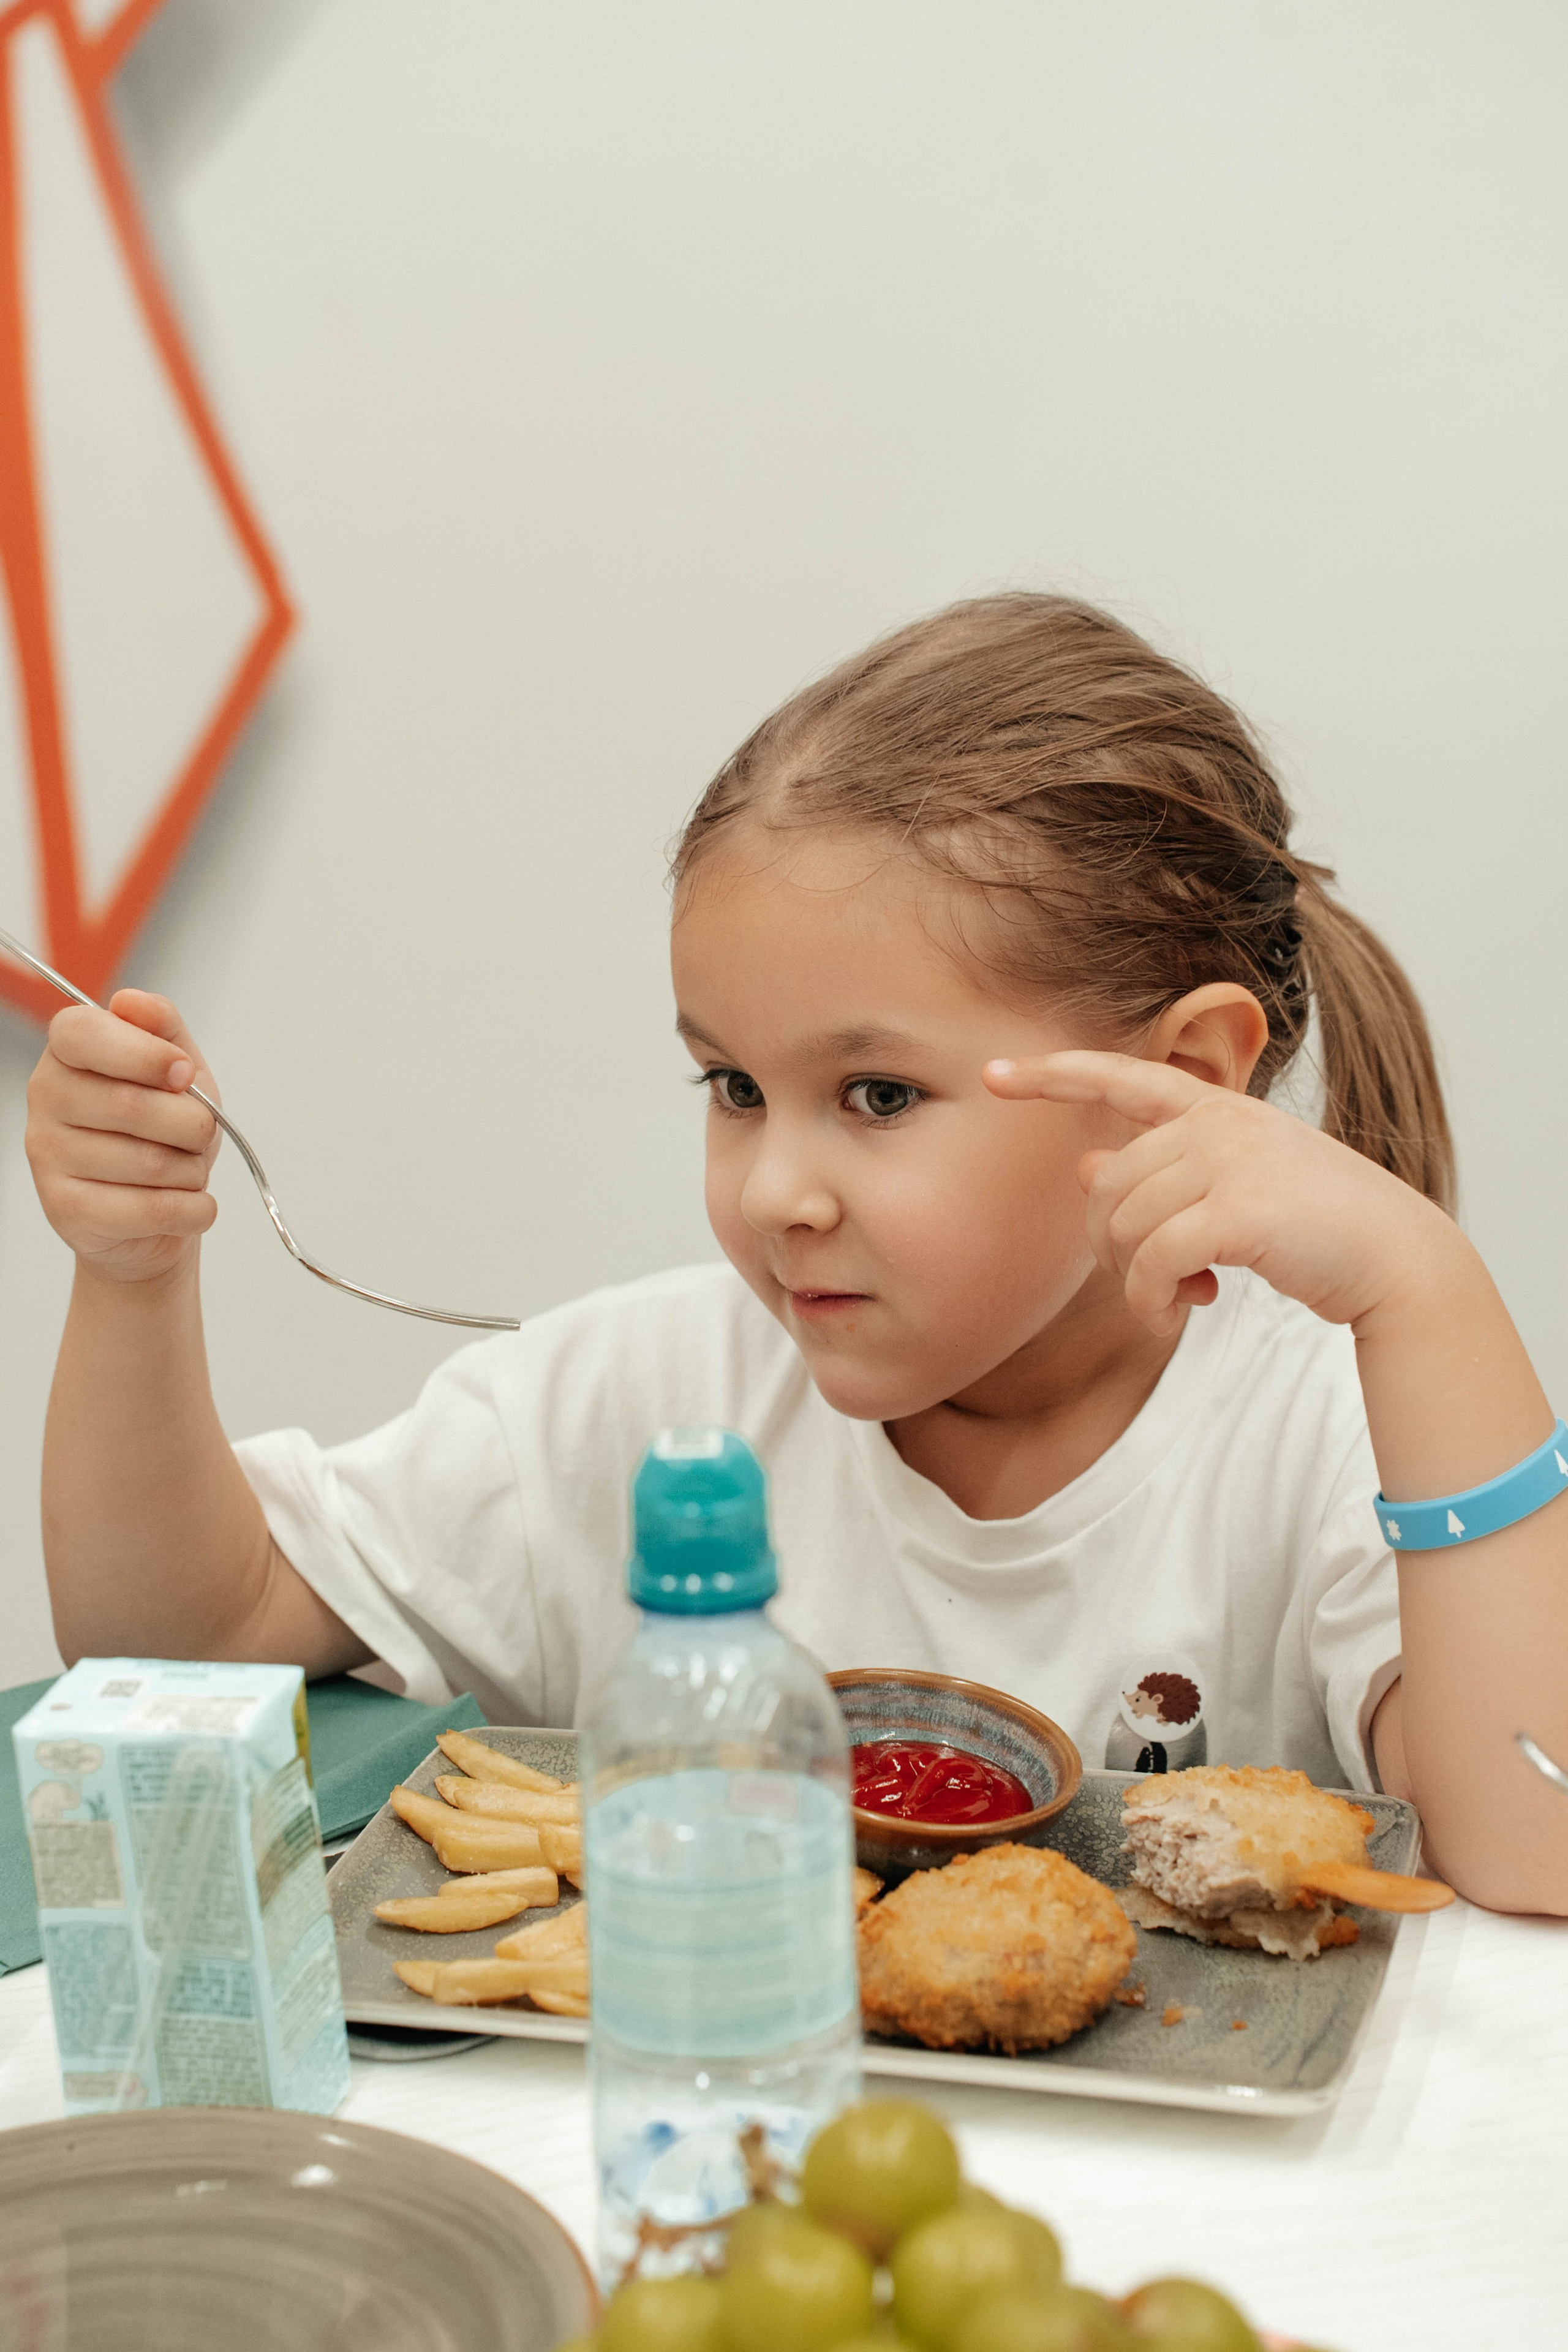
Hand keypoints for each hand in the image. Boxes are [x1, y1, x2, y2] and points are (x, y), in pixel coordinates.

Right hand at [26, 990, 221, 1283]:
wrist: (152, 1213)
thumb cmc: (164, 1130)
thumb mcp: (176, 1068)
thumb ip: (162, 1027)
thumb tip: (131, 1002)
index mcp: (68, 1052)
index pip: (85, 1033)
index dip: (145, 1053)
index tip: (184, 1073)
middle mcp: (45, 1097)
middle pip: (130, 1104)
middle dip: (192, 1124)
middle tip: (199, 1134)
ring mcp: (48, 1155)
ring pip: (149, 1162)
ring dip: (193, 1170)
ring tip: (187, 1170)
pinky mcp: (65, 1209)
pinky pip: (151, 1209)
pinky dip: (194, 1209)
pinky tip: (192, 1204)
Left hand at [984, 1050, 1451, 1338]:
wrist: (1393, 1258)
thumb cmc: (1313, 1226)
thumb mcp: (1234, 1186)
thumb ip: (1163, 1173)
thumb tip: (1085, 1167)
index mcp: (1215, 1107)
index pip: (1119, 1077)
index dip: (1051, 1076)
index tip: (993, 1077)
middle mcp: (1217, 1122)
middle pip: (1108, 1184)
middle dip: (1110, 1245)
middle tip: (1151, 1284)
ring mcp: (1230, 1160)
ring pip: (1125, 1224)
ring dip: (1136, 1281)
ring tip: (1175, 1302)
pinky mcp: (1239, 1210)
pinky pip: (1152, 1259)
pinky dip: (1150, 1300)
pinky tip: (1177, 1316)